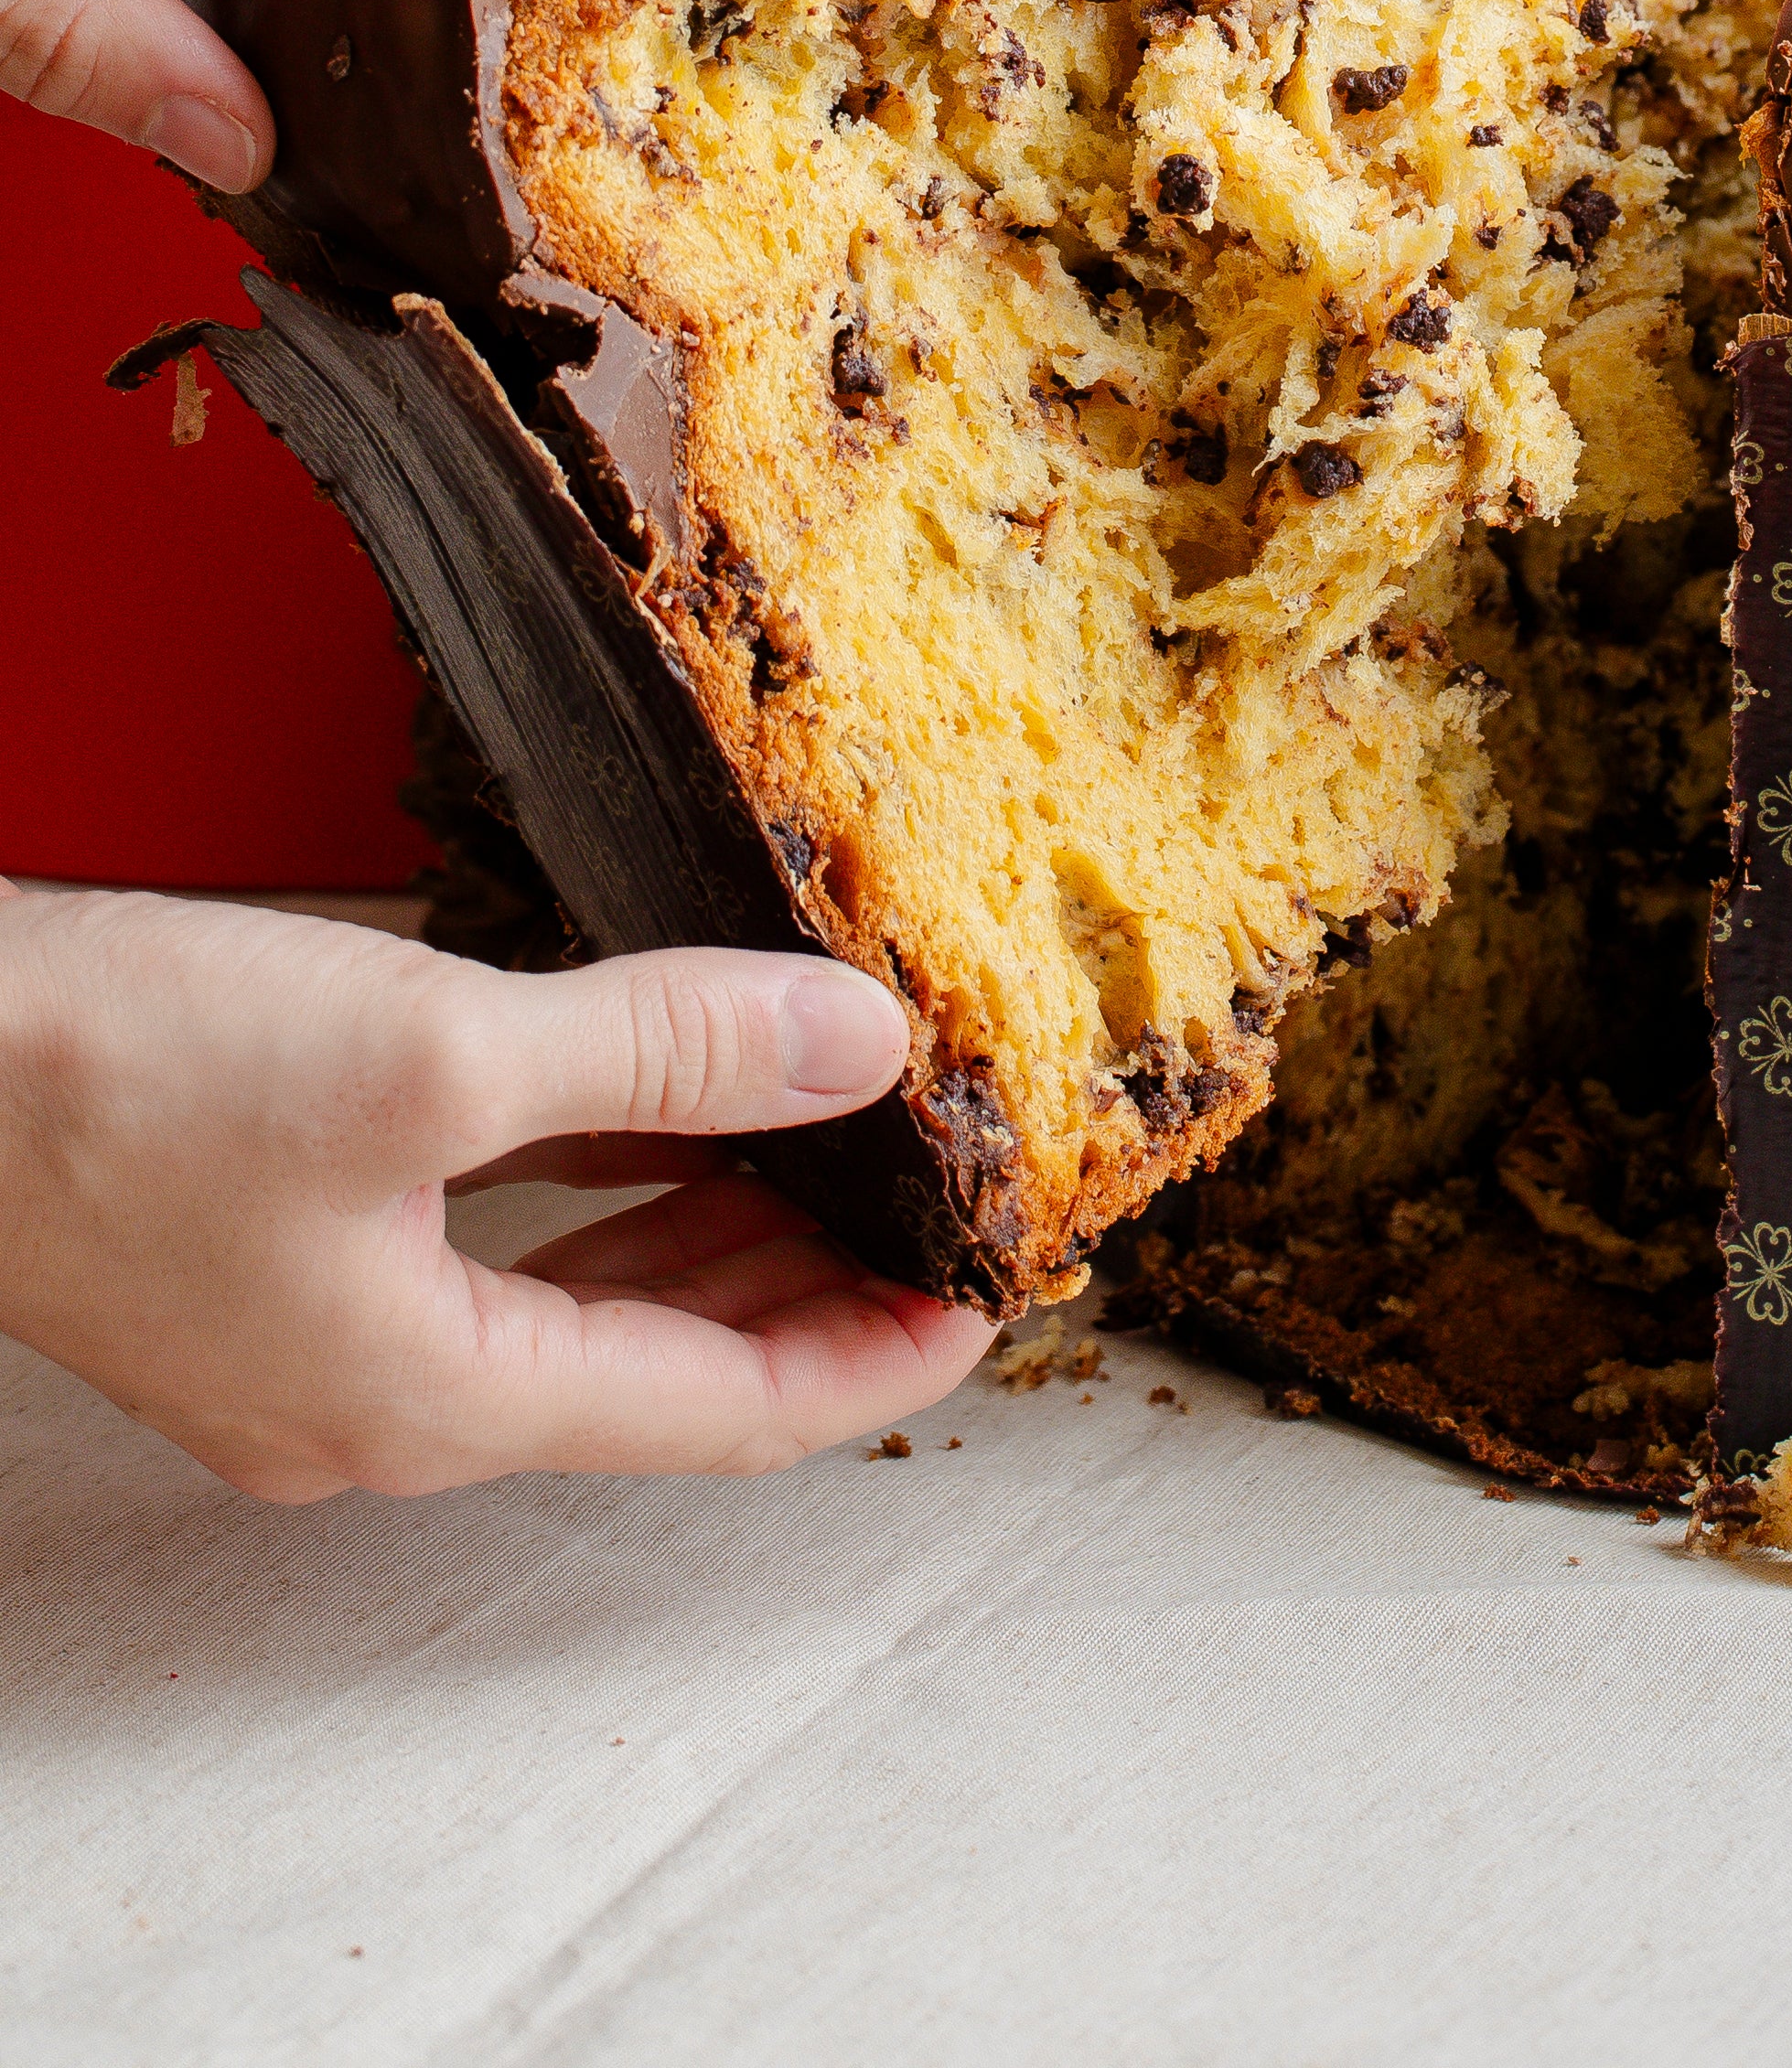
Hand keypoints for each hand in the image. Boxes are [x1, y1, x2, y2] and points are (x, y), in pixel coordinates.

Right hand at [0, 886, 993, 1495]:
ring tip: (834, 1148)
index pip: (724, 1413)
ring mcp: (315, 1340)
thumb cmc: (133, 1078)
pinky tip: (654, 1107)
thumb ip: (666, 1052)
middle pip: (656, 1370)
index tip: (988, 1299)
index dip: (872, 1355)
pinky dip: (592, 1189)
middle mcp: (381, 1405)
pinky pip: (485, 1251)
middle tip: (935, 1214)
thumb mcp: (440, 1047)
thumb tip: (857, 1048)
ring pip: (570, 1308)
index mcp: (436, 1399)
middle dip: (807, 1290)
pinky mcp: (271, 1258)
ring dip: (704, 1233)